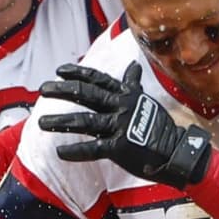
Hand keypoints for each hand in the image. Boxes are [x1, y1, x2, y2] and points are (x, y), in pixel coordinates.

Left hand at [38, 62, 212, 186]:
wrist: (176, 151)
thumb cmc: (160, 127)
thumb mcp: (146, 101)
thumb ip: (133, 85)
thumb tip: (133, 66)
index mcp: (126, 95)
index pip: (98, 80)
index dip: (78, 73)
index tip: (60, 70)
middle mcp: (121, 107)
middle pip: (86, 95)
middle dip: (62, 90)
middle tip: (43, 89)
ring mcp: (120, 126)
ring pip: (84, 121)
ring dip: (60, 121)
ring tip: (42, 121)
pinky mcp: (119, 147)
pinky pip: (92, 149)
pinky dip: (75, 151)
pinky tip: (60, 152)